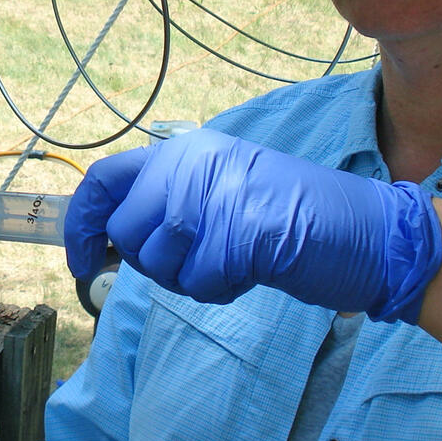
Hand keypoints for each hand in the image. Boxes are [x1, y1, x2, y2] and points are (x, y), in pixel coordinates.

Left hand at [64, 129, 441, 322]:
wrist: (362, 229)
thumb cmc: (289, 216)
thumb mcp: (220, 189)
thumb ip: (167, 202)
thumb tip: (108, 237)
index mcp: (184, 151)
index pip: (104, 179)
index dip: (81, 223)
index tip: (79, 258)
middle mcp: (190, 165)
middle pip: (126, 231)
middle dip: (150, 262)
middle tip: (193, 264)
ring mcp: (212, 197)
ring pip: (155, 259)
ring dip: (187, 277)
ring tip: (229, 261)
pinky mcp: (233, 234)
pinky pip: (196, 282)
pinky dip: (217, 290)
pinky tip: (248, 271)